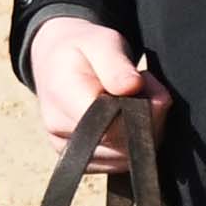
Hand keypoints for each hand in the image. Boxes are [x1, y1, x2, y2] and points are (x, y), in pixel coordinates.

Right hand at [27, 14, 169, 169]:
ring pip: (125, 159)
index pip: (111, 125)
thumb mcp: (101, 41)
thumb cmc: (82, 48)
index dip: (142, 111)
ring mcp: (67, 149)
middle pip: (121, 146)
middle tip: (146, 84)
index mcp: (62, 96)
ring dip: (144, 132)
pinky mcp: (79, 160)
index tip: (147, 81)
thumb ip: (116, 65)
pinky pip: (119, 164)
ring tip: (135, 98)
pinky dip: (133, 144)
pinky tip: (128, 118)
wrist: (56, 60)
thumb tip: (132, 88)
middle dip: (149, 119)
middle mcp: (59, 129)